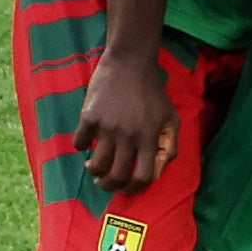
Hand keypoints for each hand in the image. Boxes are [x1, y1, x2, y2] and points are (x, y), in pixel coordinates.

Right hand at [73, 54, 180, 194]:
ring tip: (93, 168)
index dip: (134, 188)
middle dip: (109, 185)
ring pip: (97, 164)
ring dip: (94, 171)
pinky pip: (80, 142)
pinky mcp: (90, 116)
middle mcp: (129, 136)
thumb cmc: (153, 91)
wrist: (130, 62)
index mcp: (149, 138)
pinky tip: (84, 143)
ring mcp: (108, 127)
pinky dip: (80, 146)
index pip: (142, 177)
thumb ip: (170, 145)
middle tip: (105, 182)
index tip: (126, 188)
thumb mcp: (171, 117)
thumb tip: (159, 170)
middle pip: (116, 175)